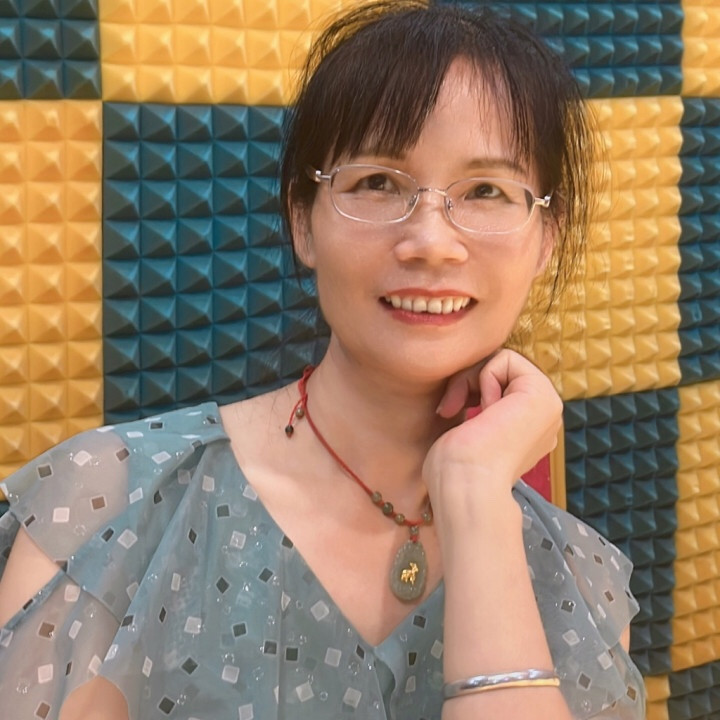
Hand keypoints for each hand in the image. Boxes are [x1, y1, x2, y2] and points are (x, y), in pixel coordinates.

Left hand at [423, 349, 562, 499]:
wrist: (465, 488)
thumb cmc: (453, 470)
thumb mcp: (465, 430)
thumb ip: (476, 408)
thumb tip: (466, 385)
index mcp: (527, 429)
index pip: (495, 382)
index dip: (467, 388)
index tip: (450, 413)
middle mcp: (542, 418)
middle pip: (499, 368)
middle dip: (467, 381)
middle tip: (451, 409)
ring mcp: (547, 406)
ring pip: (501, 361)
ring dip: (471, 380)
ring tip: (463, 412)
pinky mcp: (543, 394)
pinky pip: (506, 357)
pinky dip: (483, 377)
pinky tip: (484, 411)